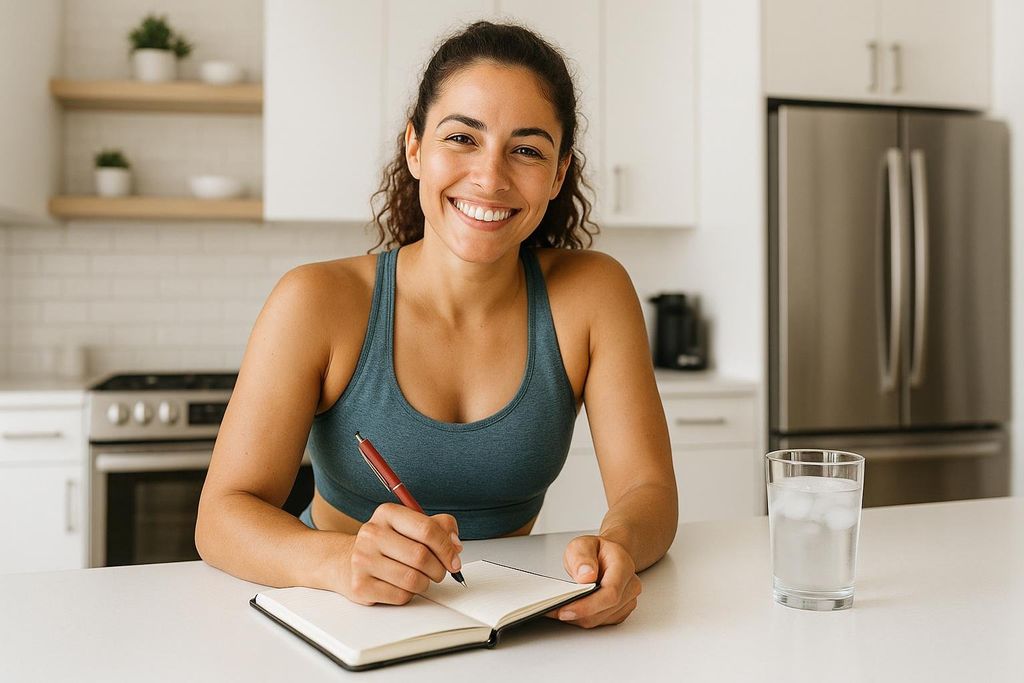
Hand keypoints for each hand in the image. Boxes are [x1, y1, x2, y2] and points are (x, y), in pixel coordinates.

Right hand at [341, 503, 462, 605]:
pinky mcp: (360, 585)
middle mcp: (372, 533)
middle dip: (439, 569)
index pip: (427, 529)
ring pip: (412, 580)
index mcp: (387, 514)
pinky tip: (401, 586)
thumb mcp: (411, 526)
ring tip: (420, 578)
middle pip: (421, 556)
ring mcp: (363, 560)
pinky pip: (400, 596)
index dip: (447, 548)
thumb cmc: (386, 544)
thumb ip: (439, 527)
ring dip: (425, 583)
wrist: (346, 560)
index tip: (454, 560)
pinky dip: (408, 595)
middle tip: (439, 572)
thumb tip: (455, 544)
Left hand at [548, 535, 641, 627]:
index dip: (588, 605)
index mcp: (623, 565)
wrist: (608, 556)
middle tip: (554, 611)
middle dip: (578, 613)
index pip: (610, 592)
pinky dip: (583, 619)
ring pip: (601, 619)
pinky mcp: (621, 612)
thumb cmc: (596, 551)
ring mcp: (628, 600)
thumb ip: (582, 557)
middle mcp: (630, 585)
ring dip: (578, 618)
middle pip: (605, 610)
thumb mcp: (582, 545)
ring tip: (558, 609)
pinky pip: (601, 622)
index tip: (566, 610)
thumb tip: (586, 576)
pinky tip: (571, 610)